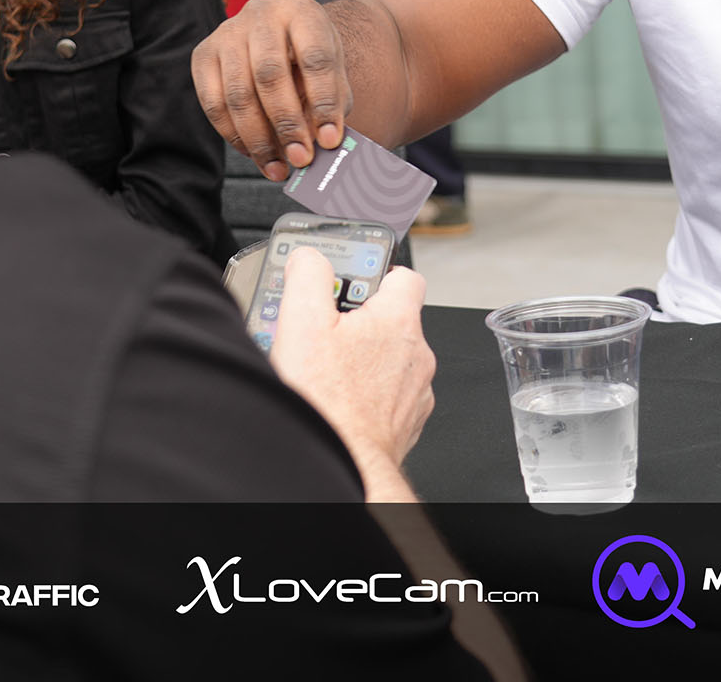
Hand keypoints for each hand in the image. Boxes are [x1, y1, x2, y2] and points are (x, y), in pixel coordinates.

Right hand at [191, 0, 349, 181]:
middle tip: (301, 158)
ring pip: (238, 93)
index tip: (331, 140)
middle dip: (286, 123)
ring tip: (278, 167)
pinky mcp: (203, 54)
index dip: (323, 102)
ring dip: (259, 138)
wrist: (282, 36)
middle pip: (270, 75)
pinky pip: (213, 103)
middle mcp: (262, 14)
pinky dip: (234, 135)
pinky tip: (254, 153)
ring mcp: (228, 32)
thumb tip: (323, 144)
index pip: (315, 58)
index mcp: (303, 12)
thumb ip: (331, 105)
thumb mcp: (333, 74)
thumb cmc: (311, 60)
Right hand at [270, 248, 435, 485]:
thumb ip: (309, 276)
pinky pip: (391, 393)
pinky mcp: (408, 420)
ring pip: (392, 359)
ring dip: (366, 359)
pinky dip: (371, 392)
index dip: (378, 273)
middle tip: (325, 332)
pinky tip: (342, 398)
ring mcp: (416, 390)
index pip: (404, 275)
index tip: (352, 282)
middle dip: (360, 323)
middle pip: (392, 320)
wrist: (347, 462)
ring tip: (328, 369)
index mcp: (398, 320)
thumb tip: (309, 257)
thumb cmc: (329, 402)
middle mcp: (417, 353)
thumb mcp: (303, 321)